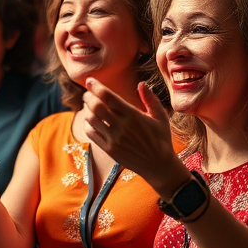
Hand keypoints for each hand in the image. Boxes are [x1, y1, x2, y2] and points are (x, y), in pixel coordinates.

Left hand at [81, 79, 184, 193]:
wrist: (159, 165)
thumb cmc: (161, 138)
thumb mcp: (160, 117)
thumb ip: (150, 99)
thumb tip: (142, 84)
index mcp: (134, 116)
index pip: (108, 97)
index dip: (96, 86)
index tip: (90, 81)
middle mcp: (122, 127)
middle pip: (96, 106)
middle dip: (88, 96)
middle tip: (87, 93)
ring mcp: (114, 139)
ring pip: (91, 119)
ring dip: (86, 109)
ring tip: (88, 105)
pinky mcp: (109, 150)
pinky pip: (91, 134)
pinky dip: (87, 124)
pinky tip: (90, 120)